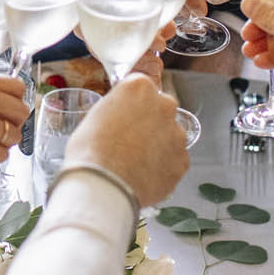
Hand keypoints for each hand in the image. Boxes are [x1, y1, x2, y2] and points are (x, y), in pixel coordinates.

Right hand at [64, 74, 188, 206]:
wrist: (103, 187)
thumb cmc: (91, 152)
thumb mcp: (95, 116)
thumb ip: (116, 108)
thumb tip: (120, 115)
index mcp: (139, 88)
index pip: (140, 87)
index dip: (129, 104)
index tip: (123, 116)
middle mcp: (164, 106)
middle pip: (160, 108)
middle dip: (149, 121)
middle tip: (129, 140)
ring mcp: (177, 135)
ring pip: (170, 135)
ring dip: (158, 144)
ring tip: (134, 162)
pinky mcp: (182, 161)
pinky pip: (174, 160)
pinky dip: (163, 166)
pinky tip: (143, 174)